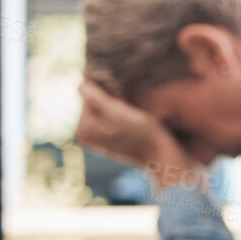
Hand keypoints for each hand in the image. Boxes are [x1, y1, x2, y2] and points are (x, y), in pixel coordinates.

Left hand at [75, 80, 198, 187]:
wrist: (161, 156)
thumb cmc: (143, 133)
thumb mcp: (120, 112)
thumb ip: (96, 98)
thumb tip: (78, 83)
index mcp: (84, 128)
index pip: (89, 96)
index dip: (108, 93)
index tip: (124, 102)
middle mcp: (84, 136)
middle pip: (94, 104)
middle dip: (110, 100)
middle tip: (131, 110)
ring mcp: (94, 140)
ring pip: (102, 111)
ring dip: (116, 106)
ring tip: (133, 115)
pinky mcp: (106, 142)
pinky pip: (108, 120)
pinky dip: (119, 115)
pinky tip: (132, 121)